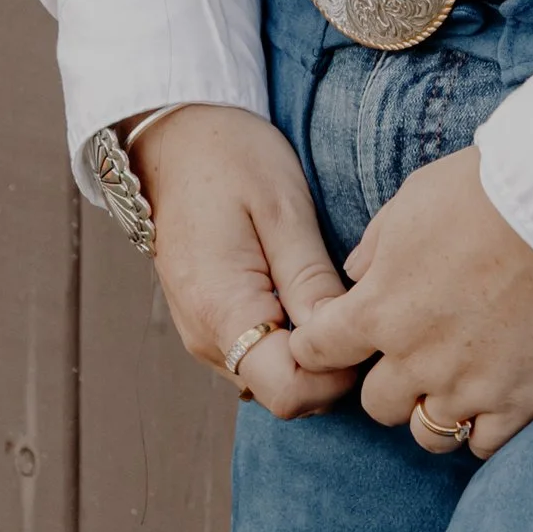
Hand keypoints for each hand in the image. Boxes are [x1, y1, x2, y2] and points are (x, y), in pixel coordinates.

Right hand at [132, 106, 356, 418]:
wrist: (171, 137)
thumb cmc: (229, 158)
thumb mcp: (282, 206)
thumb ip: (310, 280)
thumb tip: (342, 338)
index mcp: (222, 311)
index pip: (291, 394)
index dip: (338, 370)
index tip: (361, 320)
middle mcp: (206, 338)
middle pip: (288, 393)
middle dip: (333, 362)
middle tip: (358, 300)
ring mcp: (203, 335)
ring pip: (276, 377)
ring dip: (313, 350)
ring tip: (331, 289)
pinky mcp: (209, 323)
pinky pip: (260, 353)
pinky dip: (292, 338)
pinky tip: (306, 292)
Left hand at [290, 147, 532, 457]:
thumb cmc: (487, 190)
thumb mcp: (412, 200)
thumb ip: (375, 247)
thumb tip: (357, 275)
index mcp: (378, 308)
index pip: (318, 351)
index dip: (320, 347)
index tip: (335, 341)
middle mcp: (415, 358)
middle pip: (375, 404)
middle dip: (389, 380)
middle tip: (416, 353)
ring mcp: (467, 387)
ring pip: (427, 432)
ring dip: (433, 408)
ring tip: (457, 380)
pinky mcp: (518, 402)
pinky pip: (482, 444)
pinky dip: (482, 426)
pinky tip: (494, 395)